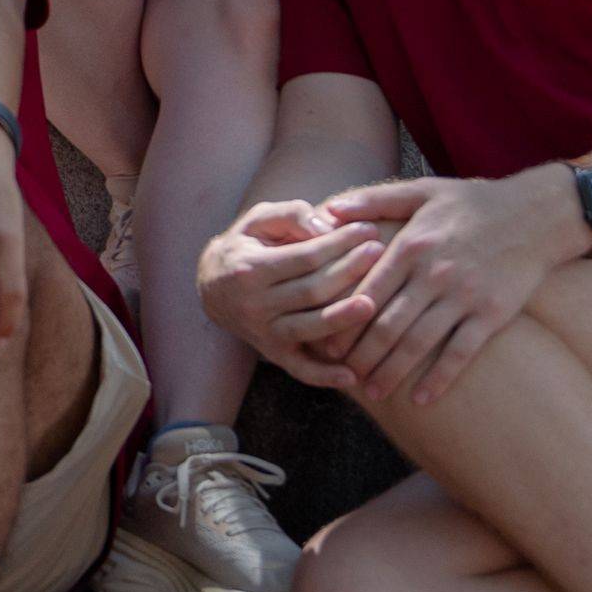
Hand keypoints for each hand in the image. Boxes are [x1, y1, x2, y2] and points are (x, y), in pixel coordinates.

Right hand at [195, 201, 389, 387]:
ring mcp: (263, 332)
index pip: (304, 256)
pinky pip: (299, 369)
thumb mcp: (259, 219)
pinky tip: (352, 376)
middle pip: (311, 290)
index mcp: (250, 269)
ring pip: (309, 327)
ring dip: (342, 318)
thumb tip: (328, 228)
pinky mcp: (272, 353)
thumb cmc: (246, 246)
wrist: (211, 287)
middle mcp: (253, 304)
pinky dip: (324, 376)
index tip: (368, 230)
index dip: (339, 243)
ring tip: (374, 303)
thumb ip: (293, 215)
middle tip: (380, 252)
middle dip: (350, 270)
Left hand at [319, 171, 590, 405]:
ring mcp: (464, 296)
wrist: (538, 214)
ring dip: (392, 372)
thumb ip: (372, 200)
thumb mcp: (421, 191)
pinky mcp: (493, 314)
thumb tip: (326, 211)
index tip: (323, 343)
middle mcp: (434, 274)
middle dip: (361, 355)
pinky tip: (421, 399)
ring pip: (418, 343)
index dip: (342, 321)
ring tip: (373, 392)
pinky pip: (461, 352)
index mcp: (411, 246)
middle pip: (387, 324)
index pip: (366, 291)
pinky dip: (439, 378)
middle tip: (343, 376)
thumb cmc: (474, 202)